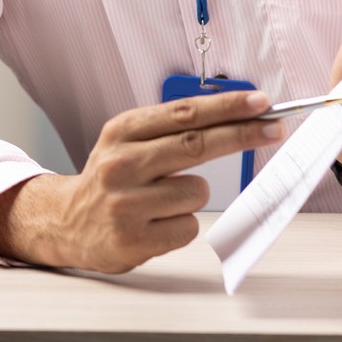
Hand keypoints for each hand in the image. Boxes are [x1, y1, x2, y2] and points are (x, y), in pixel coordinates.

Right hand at [0, 91, 283, 273]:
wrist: (67, 222)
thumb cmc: (111, 179)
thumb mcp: (128, 142)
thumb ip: (170, 129)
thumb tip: (232, 117)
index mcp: (121, 132)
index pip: (184, 114)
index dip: (226, 107)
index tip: (260, 102)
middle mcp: (120, 163)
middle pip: (196, 144)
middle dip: (241, 134)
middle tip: (274, 128)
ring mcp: (125, 202)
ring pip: (196, 191)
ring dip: (192, 196)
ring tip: (163, 201)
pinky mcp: (133, 238)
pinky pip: (187, 227)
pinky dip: (180, 225)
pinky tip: (156, 223)